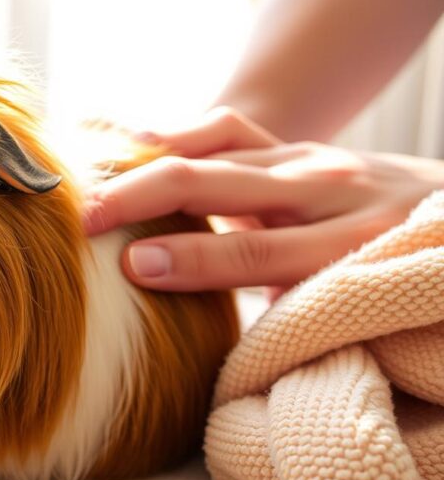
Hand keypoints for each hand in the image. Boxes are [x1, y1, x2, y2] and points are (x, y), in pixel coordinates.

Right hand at [83, 107, 443, 295]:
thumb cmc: (394, 276)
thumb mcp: (350, 306)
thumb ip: (293, 315)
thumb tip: (214, 352)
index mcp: (349, 243)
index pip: (256, 253)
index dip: (190, 260)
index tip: (132, 268)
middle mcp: (328, 189)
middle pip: (221, 182)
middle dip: (144, 197)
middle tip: (86, 219)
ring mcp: (309, 156)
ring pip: (217, 144)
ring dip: (147, 160)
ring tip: (92, 177)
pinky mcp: (291, 142)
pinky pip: (226, 127)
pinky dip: (175, 131)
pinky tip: (129, 138)